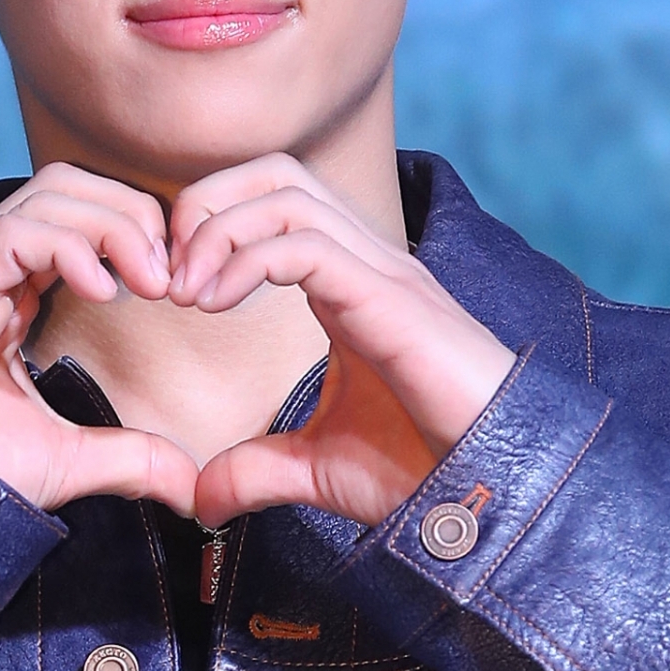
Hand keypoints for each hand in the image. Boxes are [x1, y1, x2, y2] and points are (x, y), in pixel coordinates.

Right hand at [0, 162, 197, 514]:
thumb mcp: (66, 461)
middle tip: (169, 275)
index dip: (131, 227)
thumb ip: (129, 458)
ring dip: (112, 226)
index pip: (72, 211)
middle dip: (130, 214)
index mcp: (2, 285)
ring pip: (45, 195)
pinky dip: (70, 247)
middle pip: (65, 185)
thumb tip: (190, 483)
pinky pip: (15, 234)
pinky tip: (104, 291)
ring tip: (149, 281)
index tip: (174, 279)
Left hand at [166, 154, 516, 526]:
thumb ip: (259, 470)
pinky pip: (307, 244)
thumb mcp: (321, 470)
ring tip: (187, 293)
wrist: (499, 492)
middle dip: (206, 204)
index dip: (208, 226)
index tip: (172, 290)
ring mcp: (382, 272)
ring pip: (287, 192)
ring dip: (218, 229)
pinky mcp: (391, 299)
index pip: (272, 200)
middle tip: (170, 274)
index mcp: (347, 282)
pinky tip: (215, 304)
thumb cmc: (428, 468)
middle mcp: (365, 261)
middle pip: (274, 172)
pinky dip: (246, 259)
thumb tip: (202, 498)